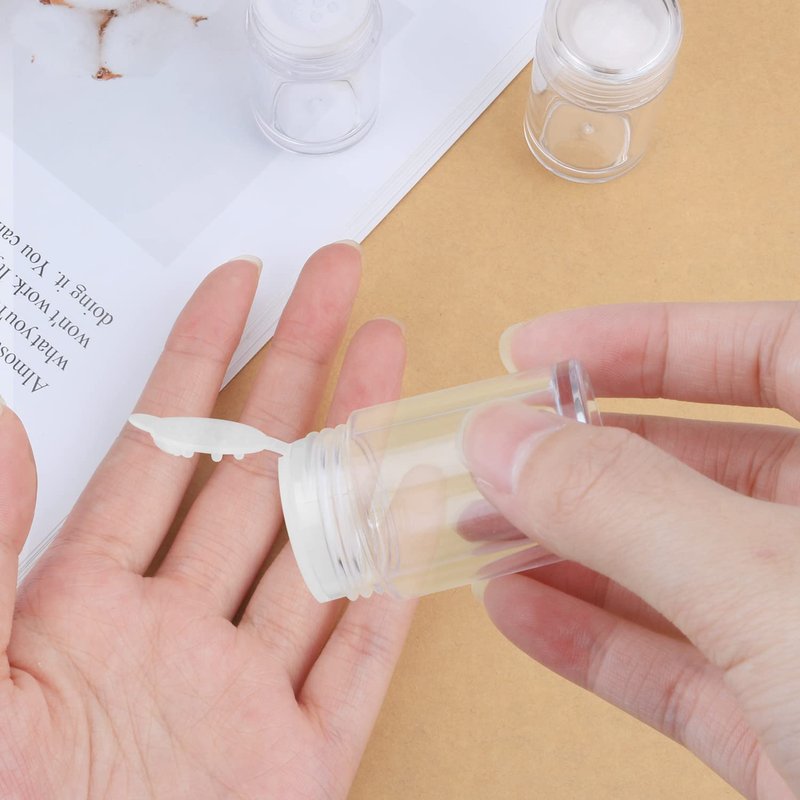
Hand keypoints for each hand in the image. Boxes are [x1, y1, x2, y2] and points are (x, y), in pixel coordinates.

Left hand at [0, 244, 413, 798]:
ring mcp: (245, 697)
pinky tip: (417, 500)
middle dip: (300, 364)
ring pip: (317, 541)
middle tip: (341, 279)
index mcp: (79, 609)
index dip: (201, 355)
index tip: (242, 281)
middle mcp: (175, 633)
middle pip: (255, 469)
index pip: (161, 447)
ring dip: (357, 444)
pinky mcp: (299, 767)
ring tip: (394, 356)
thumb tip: (12, 423)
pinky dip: (390, 578)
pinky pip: (356, 656)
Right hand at [462, 303, 799, 799]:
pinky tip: (517, 608)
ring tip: (478, 532)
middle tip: (488, 457)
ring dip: (568, 549)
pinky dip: (593, 636)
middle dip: (579, 459)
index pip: (762, 350)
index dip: (637, 339)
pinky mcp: (794, 727)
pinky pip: (678, 663)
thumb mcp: (774, 593)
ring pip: (677, 567)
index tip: (533, 350)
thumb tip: (505, 440)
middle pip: (699, 462)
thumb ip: (626, 503)